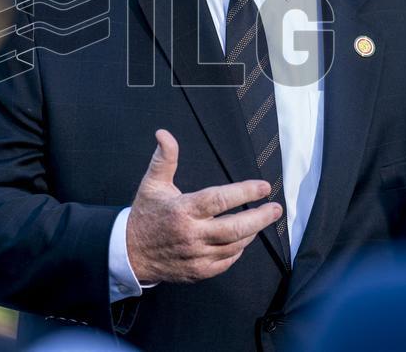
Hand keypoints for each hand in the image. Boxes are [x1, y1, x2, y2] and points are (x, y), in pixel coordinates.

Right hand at [126, 129, 282, 284]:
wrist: (130, 253)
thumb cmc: (145, 214)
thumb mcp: (152, 184)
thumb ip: (164, 158)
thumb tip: (164, 134)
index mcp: (183, 210)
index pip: (220, 200)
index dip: (245, 193)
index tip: (263, 187)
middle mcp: (192, 235)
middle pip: (235, 228)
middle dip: (260, 217)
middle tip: (275, 209)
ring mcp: (196, 256)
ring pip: (234, 246)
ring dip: (251, 233)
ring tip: (260, 220)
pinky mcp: (198, 271)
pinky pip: (226, 262)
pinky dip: (238, 251)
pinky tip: (243, 240)